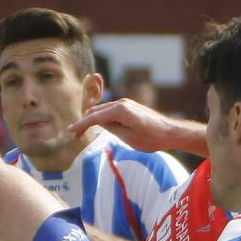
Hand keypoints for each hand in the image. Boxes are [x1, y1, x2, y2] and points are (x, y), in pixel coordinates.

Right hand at [69, 98, 187, 150]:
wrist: (170, 132)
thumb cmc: (151, 138)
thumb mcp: (127, 137)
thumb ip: (111, 128)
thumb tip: (99, 123)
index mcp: (120, 110)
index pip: (95, 117)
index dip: (81, 125)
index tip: (70, 132)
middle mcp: (122, 103)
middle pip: (96, 111)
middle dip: (85, 122)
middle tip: (75, 135)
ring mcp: (126, 104)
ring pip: (103, 110)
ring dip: (93, 120)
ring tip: (84, 132)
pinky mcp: (130, 107)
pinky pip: (111, 111)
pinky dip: (103, 118)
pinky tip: (99, 127)